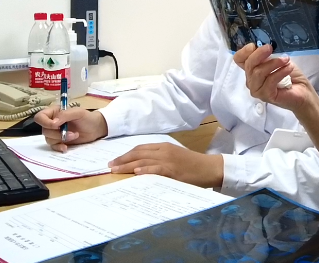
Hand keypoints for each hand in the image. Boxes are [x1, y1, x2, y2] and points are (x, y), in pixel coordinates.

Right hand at [34, 106, 107, 151]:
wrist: (96, 129)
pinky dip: (58, 147)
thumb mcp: (78, 113)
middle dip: (57, 133)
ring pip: (48, 139)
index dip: (45, 122)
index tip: (55, 126)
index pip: (40, 117)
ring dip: (61, 139)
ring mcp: (55, 133)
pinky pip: (53, 147)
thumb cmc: (87, 117)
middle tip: (72, 133)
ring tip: (74, 136)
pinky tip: (66, 147)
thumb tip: (53, 123)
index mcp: (54, 112)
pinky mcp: (59, 142)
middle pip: (44, 130)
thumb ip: (65, 115)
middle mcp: (52, 123)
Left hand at [108, 143, 223, 188]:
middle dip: (122, 160)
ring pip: (143, 160)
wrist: (209, 168)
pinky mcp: (173, 171)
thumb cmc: (192, 165)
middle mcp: (164, 151)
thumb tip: (142, 165)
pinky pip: (156, 169)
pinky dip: (145, 170)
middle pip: (138, 153)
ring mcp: (168, 161)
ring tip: (115, 170)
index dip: (126, 154)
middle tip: (110, 166)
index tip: (115, 160)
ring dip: (127, 165)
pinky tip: (136, 172)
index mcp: (164, 146)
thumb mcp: (175, 157)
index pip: (140, 148)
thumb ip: (160, 158)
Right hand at [233, 44, 316, 113]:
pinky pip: (270, 81)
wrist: (303, 92)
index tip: (255, 45)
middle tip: (271, 48)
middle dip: (259, 53)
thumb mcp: (278, 59)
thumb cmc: (290, 74)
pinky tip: (288, 68)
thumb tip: (265, 44)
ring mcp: (257, 90)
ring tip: (286, 60)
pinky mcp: (266, 96)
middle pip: (248, 64)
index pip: (238, 59)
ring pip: (258, 73)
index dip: (244, 51)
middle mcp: (251, 80)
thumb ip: (268, 54)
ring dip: (273, 63)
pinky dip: (280, 72)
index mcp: (251, 69)